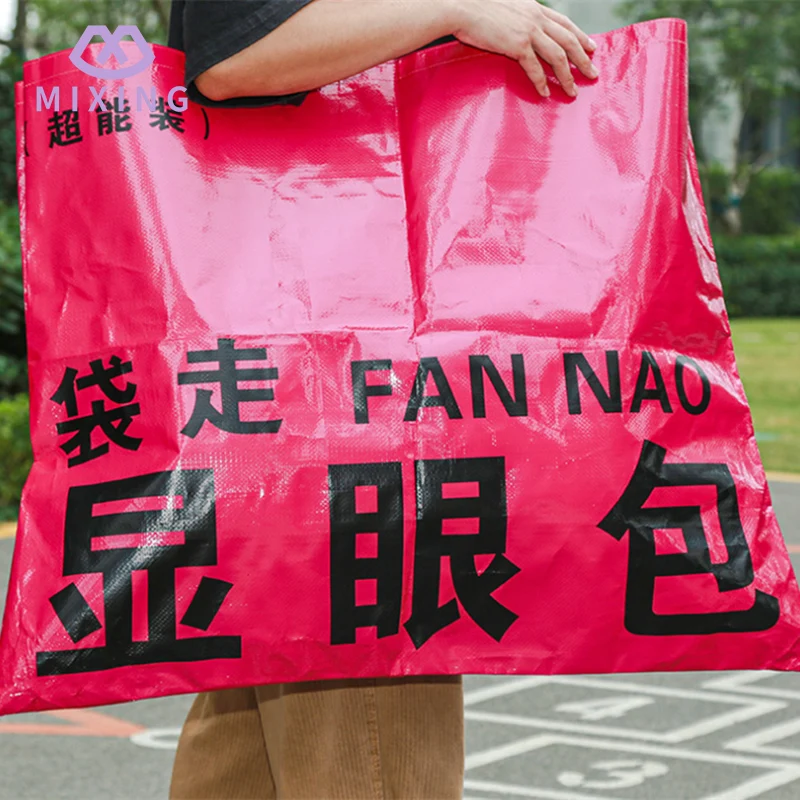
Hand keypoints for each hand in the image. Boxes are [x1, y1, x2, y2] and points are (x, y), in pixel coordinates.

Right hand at [450, 0, 597, 96]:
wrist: (462, 6)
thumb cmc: (477, 7)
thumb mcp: (506, 7)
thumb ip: (519, 17)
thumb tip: (519, 28)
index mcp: (535, 9)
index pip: (565, 23)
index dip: (581, 36)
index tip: (592, 47)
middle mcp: (536, 18)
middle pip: (569, 40)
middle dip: (583, 59)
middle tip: (593, 74)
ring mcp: (528, 32)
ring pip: (558, 56)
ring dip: (568, 75)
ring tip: (573, 91)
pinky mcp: (516, 45)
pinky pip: (535, 68)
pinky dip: (541, 82)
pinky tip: (546, 93)